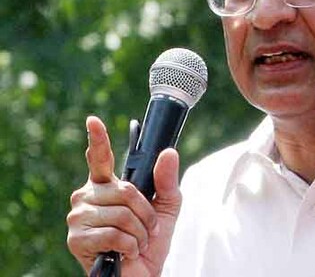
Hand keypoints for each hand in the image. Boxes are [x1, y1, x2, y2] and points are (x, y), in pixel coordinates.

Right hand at [66, 116, 181, 276]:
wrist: (143, 273)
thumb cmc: (151, 240)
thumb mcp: (167, 206)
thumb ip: (166, 181)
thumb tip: (169, 152)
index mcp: (105, 185)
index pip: (99, 159)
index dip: (97, 139)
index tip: (94, 121)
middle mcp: (86, 197)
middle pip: (126, 190)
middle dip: (146, 213)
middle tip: (148, 228)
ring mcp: (78, 218)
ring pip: (122, 214)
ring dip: (140, 232)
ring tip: (136, 241)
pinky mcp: (77, 240)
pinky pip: (115, 234)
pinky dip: (130, 245)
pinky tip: (126, 252)